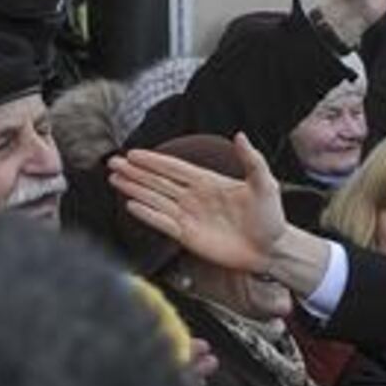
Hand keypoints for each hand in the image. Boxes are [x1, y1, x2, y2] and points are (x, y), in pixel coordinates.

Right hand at [110, 134, 290, 273]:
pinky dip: (147, 214)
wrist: (272, 250)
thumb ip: (252, 160)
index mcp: (208, 182)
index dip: (153, 160)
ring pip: (155, 199)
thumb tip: (241, 135)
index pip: (174, 168)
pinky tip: (131, 205)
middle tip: (113, 163)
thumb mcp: (265, 184)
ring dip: (135, 189)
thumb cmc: (271, 217)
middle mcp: (194, 198)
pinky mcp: (188, 236)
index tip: (133, 154)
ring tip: (114, 180)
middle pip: (158, 181)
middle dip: (135, 172)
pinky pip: (163, 223)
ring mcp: (189, 217)